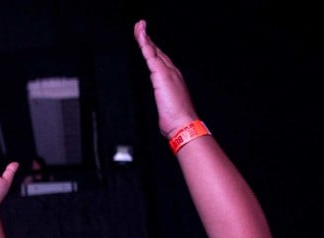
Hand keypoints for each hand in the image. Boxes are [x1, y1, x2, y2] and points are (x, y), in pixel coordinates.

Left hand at [134, 19, 198, 138]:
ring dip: (145, 37)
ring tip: (139, 26)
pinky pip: (149, 53)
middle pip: (159, 52)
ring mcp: (168, 72)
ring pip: (154, 49)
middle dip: (149, 40)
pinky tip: (140, 34)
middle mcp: (173, 73)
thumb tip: (165, 114)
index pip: (162, 62)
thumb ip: (166, 107)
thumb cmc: (178, 121)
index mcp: (175, 81)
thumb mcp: (169, 112)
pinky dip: (144, 42)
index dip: (155, 52)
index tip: (148, 44)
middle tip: (141, 28)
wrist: (184, 124)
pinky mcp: (160, 73)